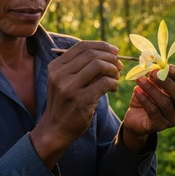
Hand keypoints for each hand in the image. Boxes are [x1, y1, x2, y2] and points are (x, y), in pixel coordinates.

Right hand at [30, 41, 122, 167]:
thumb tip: (108, 52)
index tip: (115, 51)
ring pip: (99, 65)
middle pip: (92, 54)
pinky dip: (113, 83)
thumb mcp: (63, 80)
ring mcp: (69, 87)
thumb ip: (79, 66)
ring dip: (112, 70)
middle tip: (118, 66)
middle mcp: (60, 74)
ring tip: (116, 77)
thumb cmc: (65, 102)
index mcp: (56, 66)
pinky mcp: (81, 100)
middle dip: (110, 58)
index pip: (82, 46)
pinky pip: (104, 83)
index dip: (102, 46)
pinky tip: (113, 88)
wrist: (55, 129)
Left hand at [122, 65, 174, 152]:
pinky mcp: (160, 126)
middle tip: (152, 73)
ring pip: (165, 103)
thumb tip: (155, 66)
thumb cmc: (148, 98)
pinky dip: (144, 99)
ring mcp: (173, 120)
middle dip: (165, 82)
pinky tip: (136, 90)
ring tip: (139, 79)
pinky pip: (153, 111)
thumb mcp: (154, 86)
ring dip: (151, 89)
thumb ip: (157, 77)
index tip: (167, 66)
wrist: (136, 118)